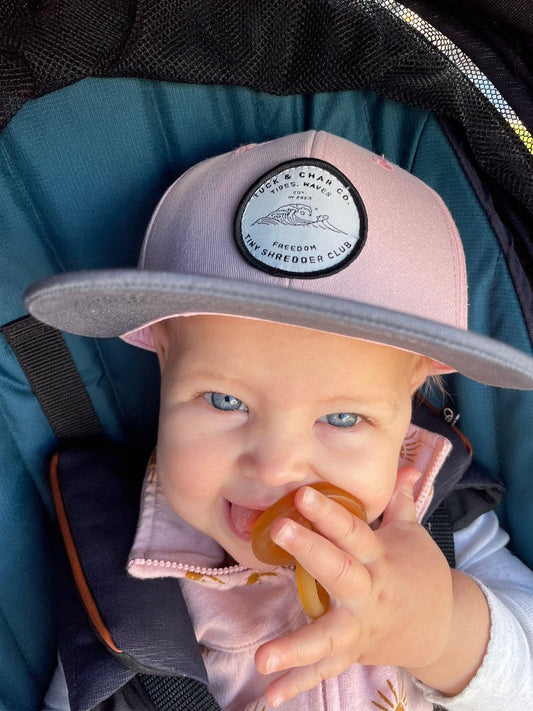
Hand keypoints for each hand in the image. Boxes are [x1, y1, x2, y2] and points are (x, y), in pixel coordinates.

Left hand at [254, 467, 456, 706]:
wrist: (442, 628)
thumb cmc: (419, 572)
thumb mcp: (412, 534)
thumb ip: (399, 500)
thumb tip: (404, 463)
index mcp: (381, 558)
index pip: (354, 531)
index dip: (331, 513)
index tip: (304, 494)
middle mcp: (369, 592)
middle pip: (339, 570)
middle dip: (312, 550)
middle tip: (280, 530)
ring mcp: (359, 627)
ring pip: (328, 637)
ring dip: (296, 648)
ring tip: (263, 658)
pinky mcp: (351, 652)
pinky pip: (323, 670)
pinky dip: (297, 684)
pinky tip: (269, 697)